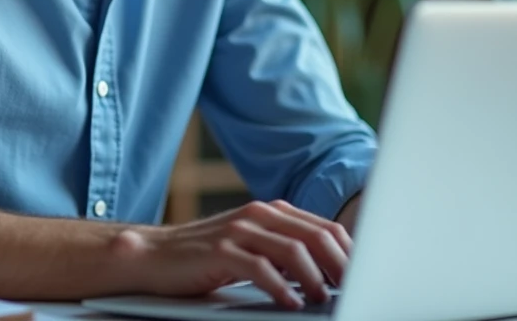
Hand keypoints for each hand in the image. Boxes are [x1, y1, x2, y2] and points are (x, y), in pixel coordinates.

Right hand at [111, 200, 351, 308]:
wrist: (153, 255)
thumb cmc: (204, 258)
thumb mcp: (250, 248)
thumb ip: (284, 253)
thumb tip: (327, 275)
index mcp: (270, 212)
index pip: (324, 229)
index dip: (348, 254)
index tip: (363, 278)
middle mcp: (258, 215)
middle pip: (316, 237)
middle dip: (340, 266)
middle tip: (351, 291)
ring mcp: (239, 231)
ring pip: (294, 251)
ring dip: (315, 279)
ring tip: (324, 300)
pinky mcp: (220, 251)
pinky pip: (261, 269)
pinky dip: (281, 288)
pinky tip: (290, 303)